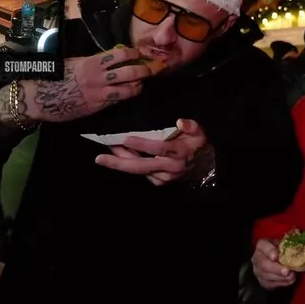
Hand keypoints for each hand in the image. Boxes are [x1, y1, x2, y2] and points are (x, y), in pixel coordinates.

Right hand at [18, 47, 150, 123]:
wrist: (44, 98)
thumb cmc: (58, 76)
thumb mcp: (75, 62)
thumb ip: (94, 60)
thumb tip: (111, 57)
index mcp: (93, 62)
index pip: (120, 55)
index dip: (134, 54)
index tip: (141, 53)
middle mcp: (99, 77)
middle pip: (130, 72)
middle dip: (145, 70)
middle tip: (153, 69)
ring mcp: (100, 93)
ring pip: (128, 89)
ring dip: (138, 86)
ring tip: (141, 83)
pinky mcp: (98, 106)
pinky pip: (117, 100)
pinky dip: (126, 96)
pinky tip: (130, 93)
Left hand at [94, 118, 213, 185]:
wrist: (204, 165)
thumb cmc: (197, 144)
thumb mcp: (199, 132)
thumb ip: (191, 126)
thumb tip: (180, 122)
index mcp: (179, 152)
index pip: (159, 148)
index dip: (142, 144)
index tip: (126, 138)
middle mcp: (170, 167)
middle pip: (141, 166)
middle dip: (119, 162)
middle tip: (100, 158)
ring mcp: (164, 177)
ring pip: (139, 170)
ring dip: (121, 163)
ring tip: (105, 155)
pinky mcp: (160, 181)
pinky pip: (142, 174)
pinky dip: (130, 166)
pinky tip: (121, 158)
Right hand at [251, 238, 295, 289]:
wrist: (277, 260)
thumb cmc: (282, 250)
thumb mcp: (284, 244)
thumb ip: (287, 246)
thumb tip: (296, 249)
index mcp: (261, 245)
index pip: (263, 246)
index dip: (269, 251)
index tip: (275, 256)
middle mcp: (256, 258)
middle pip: (263, 264)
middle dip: (276, 269)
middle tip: (287, 271)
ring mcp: (258, 271)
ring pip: (266, 276)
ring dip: (281, 277)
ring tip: (292, 276)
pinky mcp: (262, 282)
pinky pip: (270, 284)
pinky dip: (281, 283)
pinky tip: (290, 281)